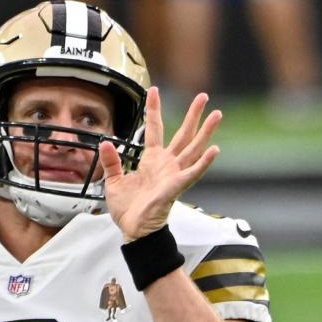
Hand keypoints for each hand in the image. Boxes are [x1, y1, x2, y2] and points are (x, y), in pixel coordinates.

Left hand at [100, 87, 221, 239]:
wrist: (133, 230)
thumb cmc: (128, 209)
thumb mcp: (113, 181)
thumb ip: (112, 161)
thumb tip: (105, 142)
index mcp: (151, 160)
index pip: (155, 129)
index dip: (154, 110)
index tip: (155, 91)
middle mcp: (166, 164)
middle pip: (183, 134)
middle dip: (193, 115)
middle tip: (204, 96)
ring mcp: (174, 174)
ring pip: (193, 149)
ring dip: (205, 132)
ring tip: (217, 114)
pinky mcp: (176, 187)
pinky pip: (192, 173)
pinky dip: (204, 162)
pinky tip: (215, 149)